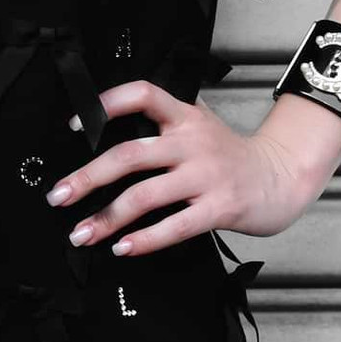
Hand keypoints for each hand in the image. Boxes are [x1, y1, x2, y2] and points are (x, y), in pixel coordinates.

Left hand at [46, 77, 319, 257]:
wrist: (280, 177)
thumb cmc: (229, 155)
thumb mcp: (199, 124)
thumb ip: (163, 122)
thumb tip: (105, 131)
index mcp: (184, 116)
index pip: (143, 94)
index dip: (107, 104)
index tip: (75, 125)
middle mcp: (192, 142)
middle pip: (130, 154)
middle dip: (88, 177)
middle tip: (60, 196)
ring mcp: (206, 175)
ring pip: (145, 195)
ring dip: (108, 217)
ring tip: (82, 233)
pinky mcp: (219, 207)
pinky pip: (175, 225)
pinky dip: (145, 239)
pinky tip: (123, 247)